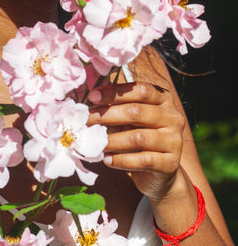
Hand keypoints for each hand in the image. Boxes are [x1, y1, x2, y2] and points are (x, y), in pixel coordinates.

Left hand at [88, 81, 185, 201]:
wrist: (159, 172)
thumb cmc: (139, 136)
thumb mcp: (129, 118)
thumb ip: (116, 106)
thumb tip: (91, 100)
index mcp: (163, 99)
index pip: (140, 90)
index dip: (115, 92)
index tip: (92, 96)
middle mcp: (172, 117)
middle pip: (137, 112)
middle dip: (107, 115)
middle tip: (87, 120)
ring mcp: (174, 140)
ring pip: (138, 137)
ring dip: (112, 140)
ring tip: (96, 142)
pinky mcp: (171, 163)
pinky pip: (143, 160)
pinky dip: (121, 160)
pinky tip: (107, 160)